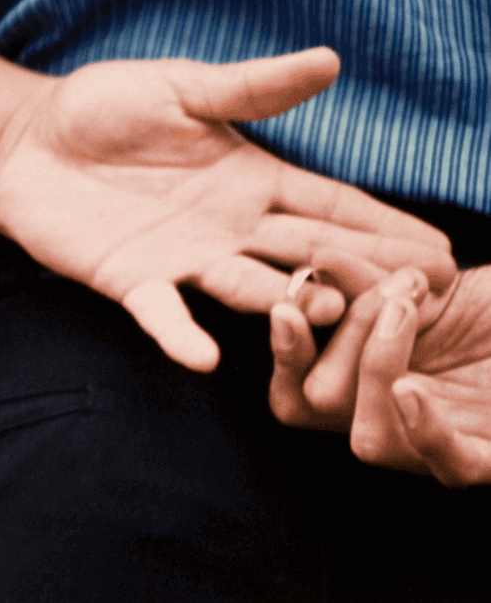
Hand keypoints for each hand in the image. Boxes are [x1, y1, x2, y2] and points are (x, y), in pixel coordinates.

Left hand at [0, 49, 455, 369]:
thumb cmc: (103, 107)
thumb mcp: (181, 88)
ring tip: (332, 311)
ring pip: (251, 286)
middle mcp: (228, 227)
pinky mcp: (132, 282)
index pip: (330, 205)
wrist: (25, 141)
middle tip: (422, 297)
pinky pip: (162, 314)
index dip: (383, 225)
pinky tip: (206, 357)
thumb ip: (250, 88)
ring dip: (290, 301)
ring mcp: (183, 259)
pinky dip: (182, 335)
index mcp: (250, 179)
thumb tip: (331, 60)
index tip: (439, 252)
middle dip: (365, 272)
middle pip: (310, 252)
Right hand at [271, 261, 490, 485]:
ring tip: (401, 311)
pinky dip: (421, 430)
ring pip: (367, 440)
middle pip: (317, 406)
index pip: (295, 385)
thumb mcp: (432, 280)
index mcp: (369, 379)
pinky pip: (445, 465)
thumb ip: (372, 278)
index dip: (282, 352)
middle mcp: (394, 418)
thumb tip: (317, 261)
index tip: (289, 305)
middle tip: (388, 289)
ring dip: (373, 368)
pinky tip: (410, 391)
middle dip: (339, 336)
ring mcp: (444, 442)